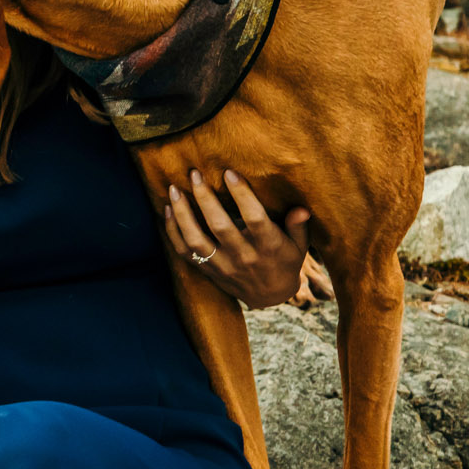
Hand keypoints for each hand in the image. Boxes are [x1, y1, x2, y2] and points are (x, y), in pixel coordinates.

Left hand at [163, 169, 314, 309]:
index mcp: (268, 245)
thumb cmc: (285, 261)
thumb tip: (301, 209)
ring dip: (182, 213)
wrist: (269, 296)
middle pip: (219, 225)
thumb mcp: (299, 245)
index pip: (254, 218)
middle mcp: (243, 256)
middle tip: (194, 174)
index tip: (228, 173)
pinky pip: (184, 251)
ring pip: (195, 239)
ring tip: (174, 189)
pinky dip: (172, 231)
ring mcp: (222, 265)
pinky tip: (168, 210)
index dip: (241, 194)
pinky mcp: (207, 270)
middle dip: (205, 198)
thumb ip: (298, 226)